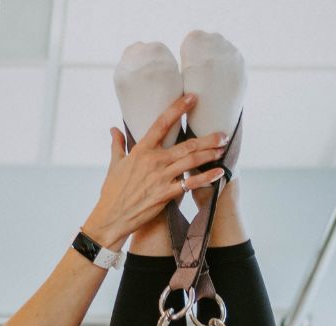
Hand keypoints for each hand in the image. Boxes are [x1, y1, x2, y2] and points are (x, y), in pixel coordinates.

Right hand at [83, 93, 227, 249]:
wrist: (112, 217)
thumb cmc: (112, 192)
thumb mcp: (114, 164)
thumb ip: (117, 144)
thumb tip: (114, 129)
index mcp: (141, 150)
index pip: (162, 123)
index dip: (178, 108)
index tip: (192, 97)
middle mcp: (154, 161)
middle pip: (186, 145)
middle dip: (207, 139)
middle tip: (223, 134)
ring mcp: (161, 178)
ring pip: (191, 162)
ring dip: (210, 154)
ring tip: (223, 148)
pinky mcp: (166, 194)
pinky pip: (190, 185)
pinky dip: (206, 178)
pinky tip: (218, 173)